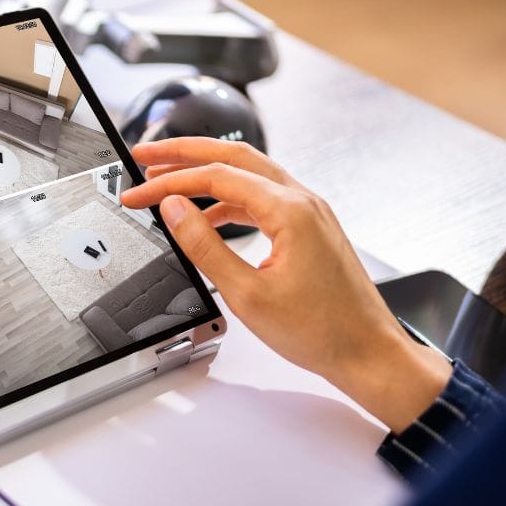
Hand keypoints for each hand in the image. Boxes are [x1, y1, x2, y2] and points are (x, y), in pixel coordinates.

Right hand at [121, 138, 449, 431]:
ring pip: (250, 174)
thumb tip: (175, 210)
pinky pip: (264, 199)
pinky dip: (230, 200)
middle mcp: (303, 201)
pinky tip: (209, 217)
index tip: (138, 194)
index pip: (216, 177)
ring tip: (170, 184)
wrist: (367, 352)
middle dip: (186, 153)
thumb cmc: (321, 331)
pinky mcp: (311, 228)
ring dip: (207, 174)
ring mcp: (310, 212)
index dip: (170, 181)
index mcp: (289, 211)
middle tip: (147, 156)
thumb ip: (204, 246)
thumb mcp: (247, 293)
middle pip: (234, 157)